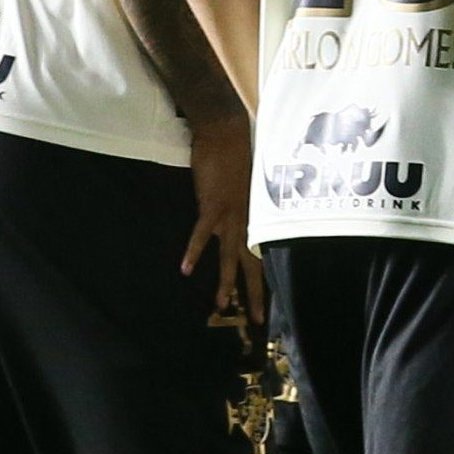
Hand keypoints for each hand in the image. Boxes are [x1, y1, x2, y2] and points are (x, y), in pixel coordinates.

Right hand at [181, 112, 262, 321]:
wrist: (226, 132)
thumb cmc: (236, 156)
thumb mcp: (249, 187)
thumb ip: (246, 206)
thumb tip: (242, 220)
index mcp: (257, 218)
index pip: (262, 255)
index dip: (265, 280)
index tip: (268, 303)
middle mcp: (249, 220)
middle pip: (253, 263)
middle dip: (255, 293)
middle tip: (257, 321)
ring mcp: (232, 214)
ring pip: (230, 256)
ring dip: (225, 282)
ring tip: (221, 307)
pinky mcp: (213, 205)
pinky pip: (202, 233)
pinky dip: (194, 251)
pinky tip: (185, 270)